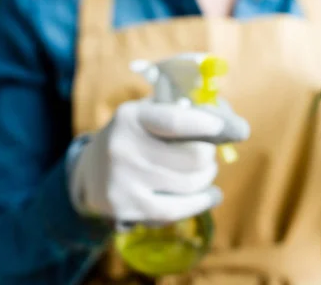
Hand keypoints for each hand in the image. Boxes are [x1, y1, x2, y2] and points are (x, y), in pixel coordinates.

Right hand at [68, 99, 248, 222]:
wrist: (90, 172)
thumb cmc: (136, 136)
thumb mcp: (149, 113)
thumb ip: (184, 110)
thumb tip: (230, 119)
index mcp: (132, 117)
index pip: (175, 121)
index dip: (206, 125)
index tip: (226, 128)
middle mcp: (123, 148)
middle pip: (194, 157)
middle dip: (209, 156)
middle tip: (207, 154)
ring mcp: (123, 182)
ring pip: (191, 184)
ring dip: (206, 177)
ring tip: (205, 172)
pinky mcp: (127, 208)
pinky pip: (177, 209)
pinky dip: (201, 202)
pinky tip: (212, 196)